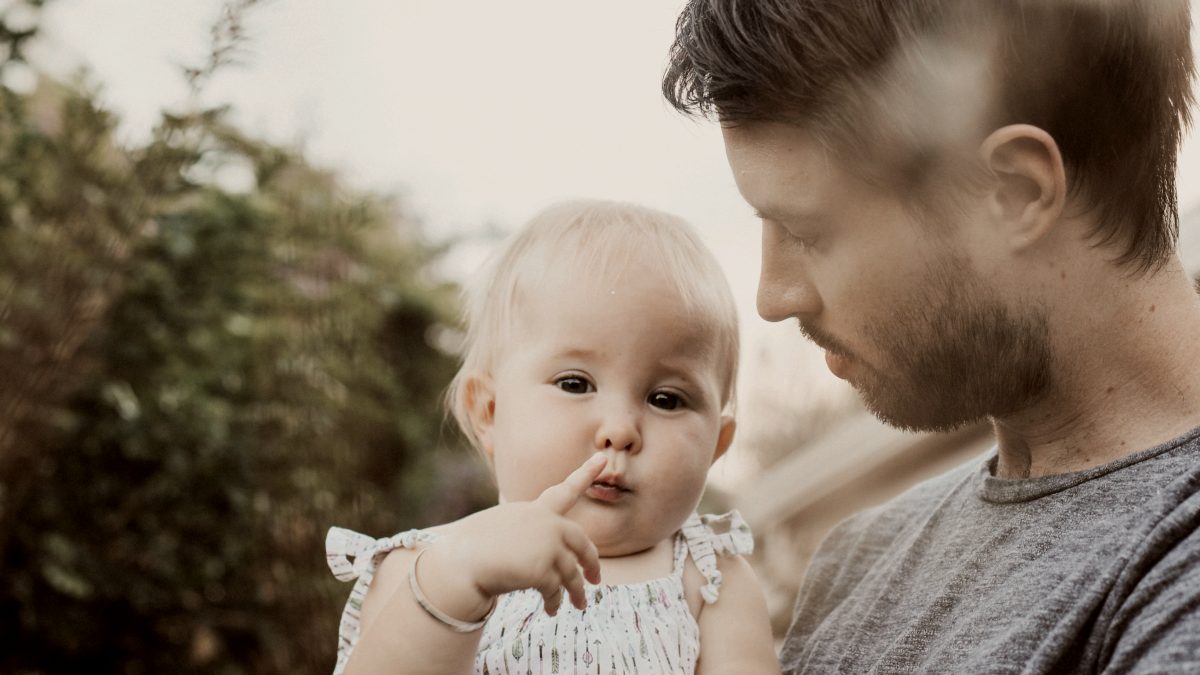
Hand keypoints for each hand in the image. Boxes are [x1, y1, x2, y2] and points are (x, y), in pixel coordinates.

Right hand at [431, 453, 606, 616]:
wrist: (460, 562)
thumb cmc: (473, 547)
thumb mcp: (504, 528)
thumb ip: (530, 534)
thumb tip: (547, 553)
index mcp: (535, 511)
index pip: (565, 490)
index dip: (585, 473)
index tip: (602, 458)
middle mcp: (546, 524)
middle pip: (581, 541)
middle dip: (591, 562)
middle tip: (596, 579)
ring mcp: (547, 545)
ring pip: (572, 572)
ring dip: (577, 592)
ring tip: (580, 605)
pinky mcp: (543, 569)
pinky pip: (555, 589)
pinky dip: (554, 602)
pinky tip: (550, 610)